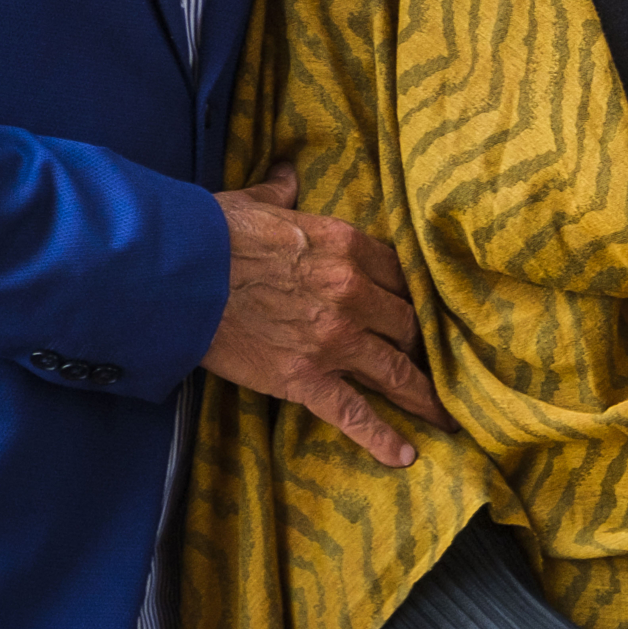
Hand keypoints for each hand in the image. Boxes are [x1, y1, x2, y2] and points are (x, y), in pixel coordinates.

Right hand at [202, 164, 449, 465]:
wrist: (182, 275)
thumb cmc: (216, 234)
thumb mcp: (259, 202)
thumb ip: (282, 192)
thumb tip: (287, 173)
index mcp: (347, 247)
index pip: (399, 274)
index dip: (409, 295)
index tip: (418, 309)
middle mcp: (353, 293)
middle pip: (406, 323)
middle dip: (420, 344)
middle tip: (432, 363)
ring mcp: (334, 340)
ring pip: (395, 371)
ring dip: (422, 395)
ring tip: (445, 417)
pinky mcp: (306, 379)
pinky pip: (354, 414)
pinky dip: (381, 437)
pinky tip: (404, 455)